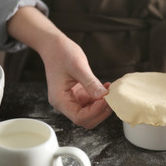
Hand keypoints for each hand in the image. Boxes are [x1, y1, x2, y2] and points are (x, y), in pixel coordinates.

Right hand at [7, 6, 111, 128]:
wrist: (54, 45)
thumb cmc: (60, 53)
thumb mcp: (78, 66)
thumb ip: (90, 83)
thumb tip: (102, 96)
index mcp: (60, 100)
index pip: (79, 117)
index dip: (95, 111)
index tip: (106, 100)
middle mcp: (65, 103)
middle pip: (86, 119)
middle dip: (100, 111)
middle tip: (112, 98)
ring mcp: (72, 99)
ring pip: (90, 113)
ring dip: (102, 105)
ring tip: (110, 91)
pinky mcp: (78, 94)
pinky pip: (91, 103)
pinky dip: (100, 99)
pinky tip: (106, 88)